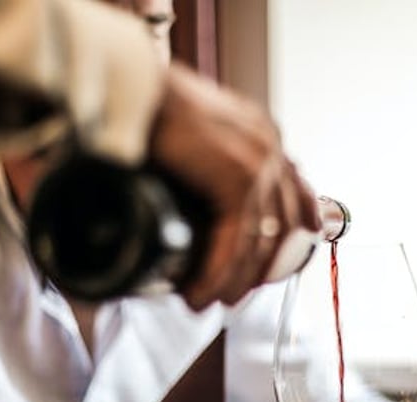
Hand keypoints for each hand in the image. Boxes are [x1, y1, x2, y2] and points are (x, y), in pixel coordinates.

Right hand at [148, 63, 320, 309]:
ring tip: (208, 301)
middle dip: (257, 269)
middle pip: (282, 226)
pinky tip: (199, 291)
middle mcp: (267, 145)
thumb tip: (201, 210)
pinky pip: (236, 241)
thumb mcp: (189, 141)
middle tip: (230, 295)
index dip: (287, 238)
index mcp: (260, 135)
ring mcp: (258, 160)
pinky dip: (216, 273)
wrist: (123, 85)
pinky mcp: (239, 176)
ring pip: (259, 241)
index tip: (265, 269)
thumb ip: (208, 169)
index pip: (294, 195)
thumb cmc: (144, 110)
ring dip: (233, 279)